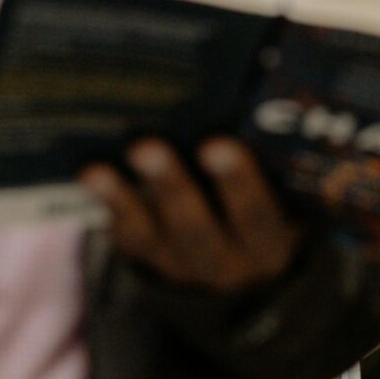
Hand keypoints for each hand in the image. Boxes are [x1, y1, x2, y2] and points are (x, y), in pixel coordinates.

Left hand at [81, 138, 300, 293]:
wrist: (247, 277)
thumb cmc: (271, 212)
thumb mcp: (289, 204)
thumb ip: (277, 169)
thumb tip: (255, 101)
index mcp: (270, 245)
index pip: (257, 216)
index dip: (237, 181)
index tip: (216, 143)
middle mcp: (228, 266)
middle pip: (197, 230)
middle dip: (170, 187)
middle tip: (145, 146)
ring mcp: (185, 271)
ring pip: (152, 239)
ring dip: (122, 201)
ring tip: (97, 170)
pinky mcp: (151, 265)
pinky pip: (127, 240)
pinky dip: (108, 208)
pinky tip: (91, 177)